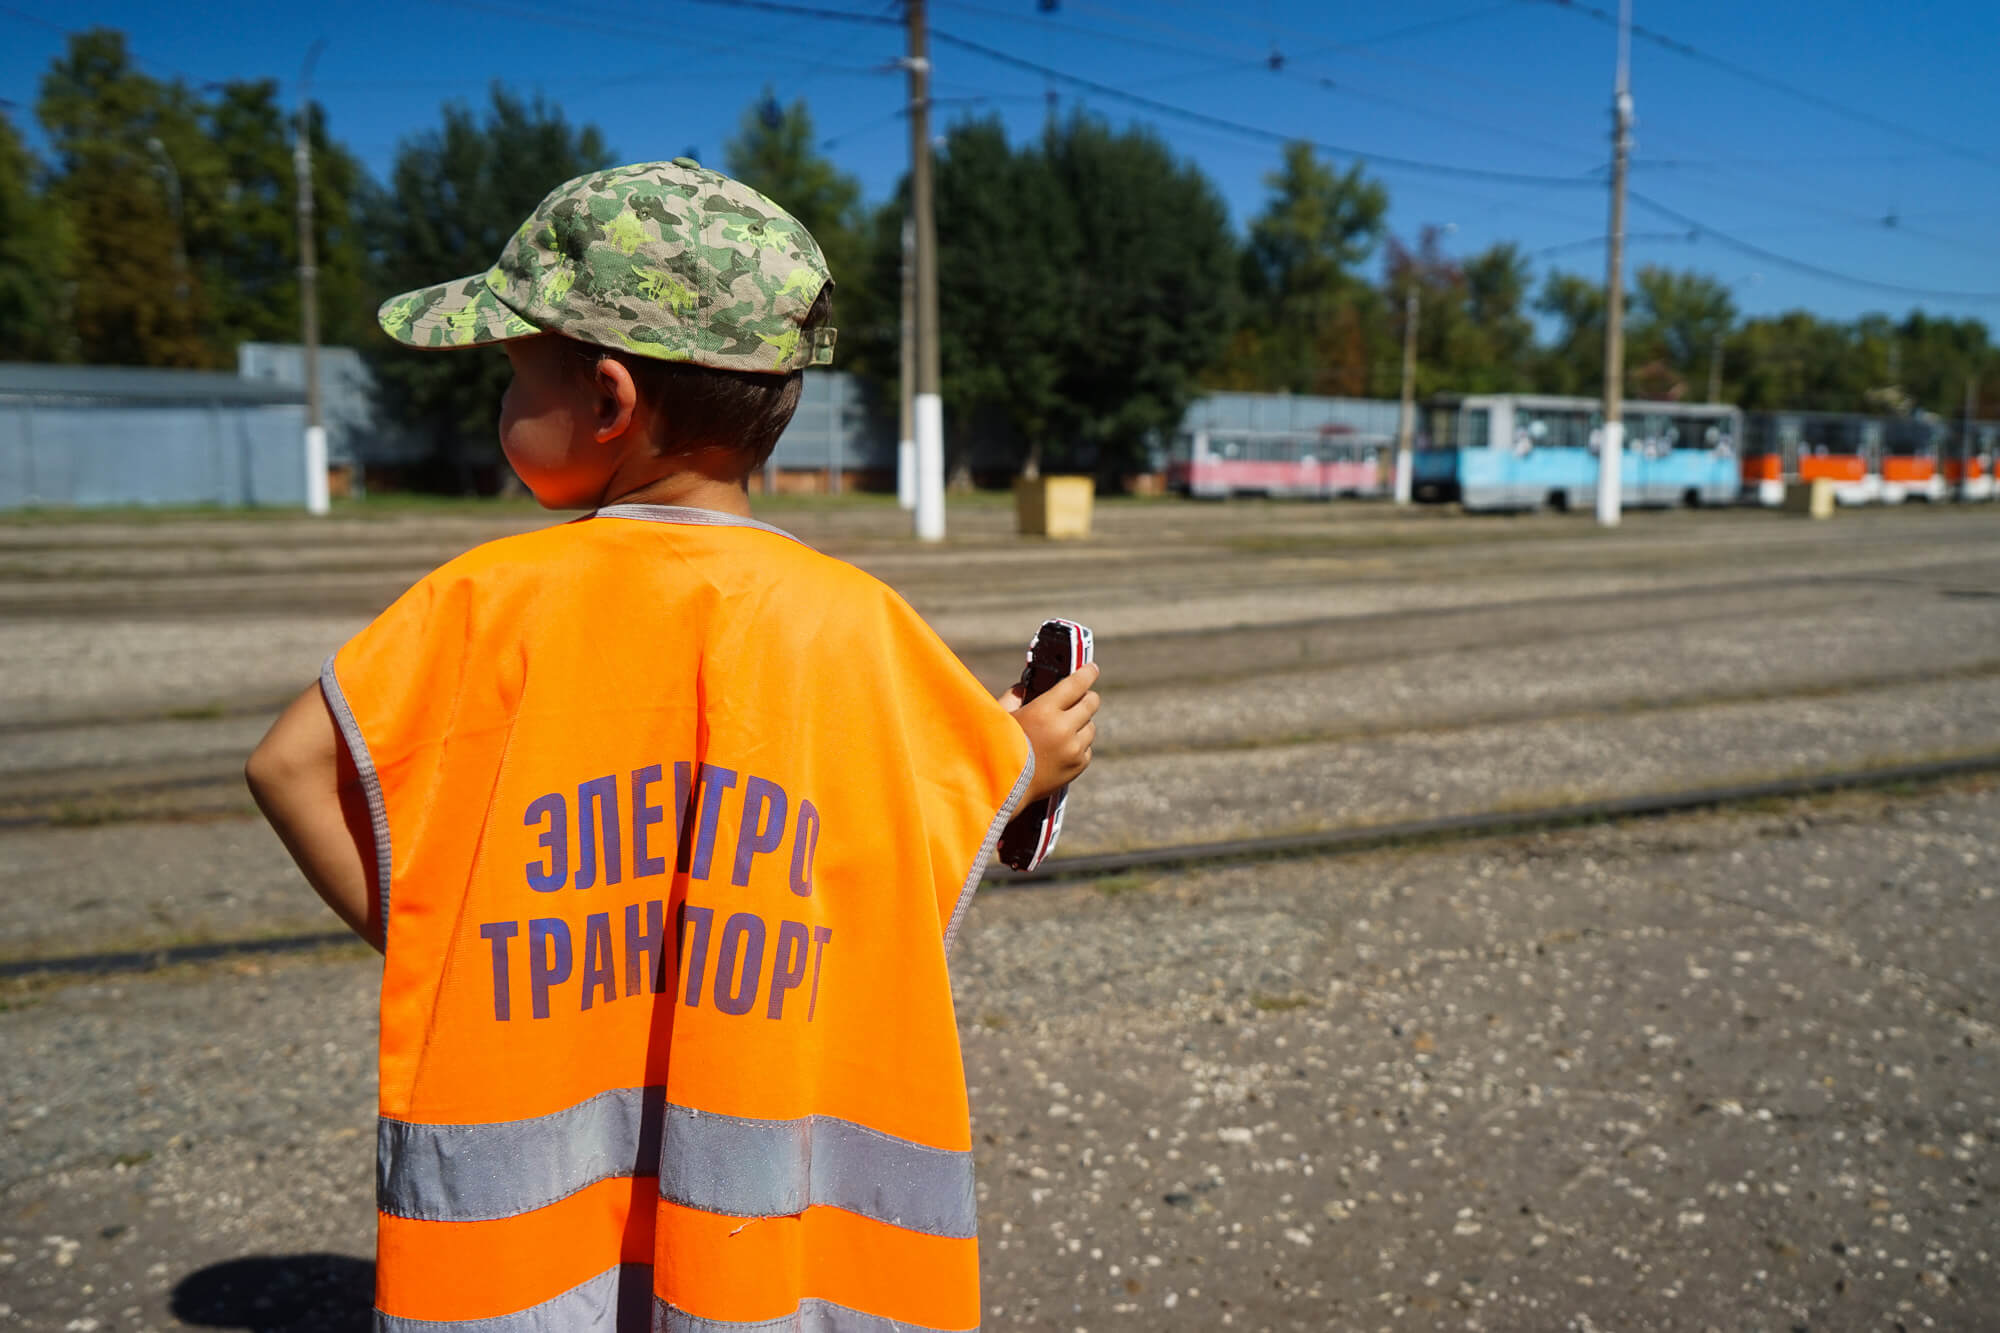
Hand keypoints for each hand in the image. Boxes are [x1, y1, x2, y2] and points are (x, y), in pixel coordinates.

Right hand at [1004, 661, 1099, 803]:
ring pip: (1091, 726)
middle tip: (1079, 697)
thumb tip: (1025, 684)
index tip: (1092, 668)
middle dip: (1086, 697)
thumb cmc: (996, 748)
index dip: (1087, 673)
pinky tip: (1059, 748)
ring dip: (1081, 723)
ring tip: (1062, 728)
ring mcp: (1073, 750)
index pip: (1076, 684)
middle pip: (1092, 703)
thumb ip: (1014, 695)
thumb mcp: (1000, 717)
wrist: (1002, 789)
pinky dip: (1078, 745)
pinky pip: (1087, 748)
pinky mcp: (1077, 767)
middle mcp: (1063, 729)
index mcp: (1044, 711)